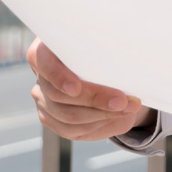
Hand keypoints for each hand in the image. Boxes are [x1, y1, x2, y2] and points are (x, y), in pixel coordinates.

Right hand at [27, 39, 152, 140]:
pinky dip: (100, 125)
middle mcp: (42, 77)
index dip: (58, 77)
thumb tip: (127, 58)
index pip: (43, 62)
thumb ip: (110, 45)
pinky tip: (119, 118)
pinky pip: (74, 130)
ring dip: (103, 115)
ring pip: (68, 117)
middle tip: (123, 101)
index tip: (76, 88)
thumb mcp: (111, 40)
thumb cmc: (111, 47)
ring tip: (129, 109)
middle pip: (59, 96)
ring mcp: (44, 100)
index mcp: (47, 49)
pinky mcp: (54, 119)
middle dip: (95, 100)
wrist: (111, 68)